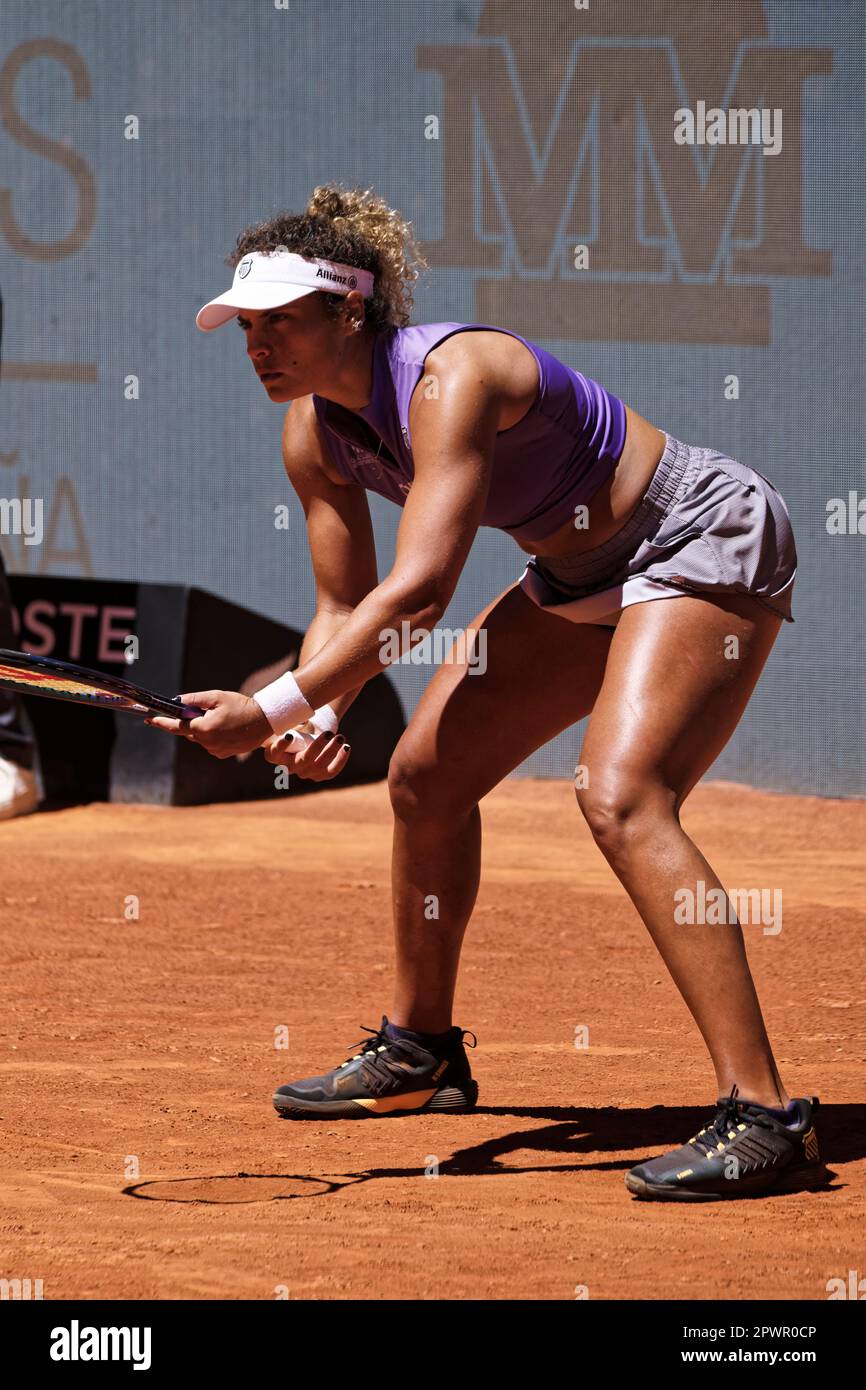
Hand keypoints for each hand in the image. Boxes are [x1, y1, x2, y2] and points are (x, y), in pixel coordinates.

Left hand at [146, 689, 272, 758]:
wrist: (264, 721)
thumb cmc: (240, 706)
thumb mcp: (216, 697)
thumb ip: (194, 700)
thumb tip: (177, 701)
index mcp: (203, 728)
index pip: (176, 726)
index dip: (161, 722)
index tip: (149, 720)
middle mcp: (207, 742)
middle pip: (190, 731)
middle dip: (193, 721)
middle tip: (208, 710)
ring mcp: (215, 750)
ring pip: (200, 738)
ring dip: (204, 728)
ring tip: (223, 718)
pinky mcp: (223, 754)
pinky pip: (210, 744)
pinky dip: (213, 736)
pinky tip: (227, 728)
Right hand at [261, 724, 351, 781]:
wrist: (310, 732)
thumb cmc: (297, 724)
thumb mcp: (291, 720)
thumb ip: (291, 717)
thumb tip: (301, 717)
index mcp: (275, 753)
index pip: (274, 753)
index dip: (280, 746)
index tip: (289, 735)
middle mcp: (288, 767)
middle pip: (302, 761)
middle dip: (317, 747)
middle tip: (328, 733)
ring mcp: (304, 773)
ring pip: (318, 767)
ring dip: (331, 752)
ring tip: (340, 737)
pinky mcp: (319, 775)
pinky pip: (330, 772)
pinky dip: (340, 761)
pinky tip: (346, 747)